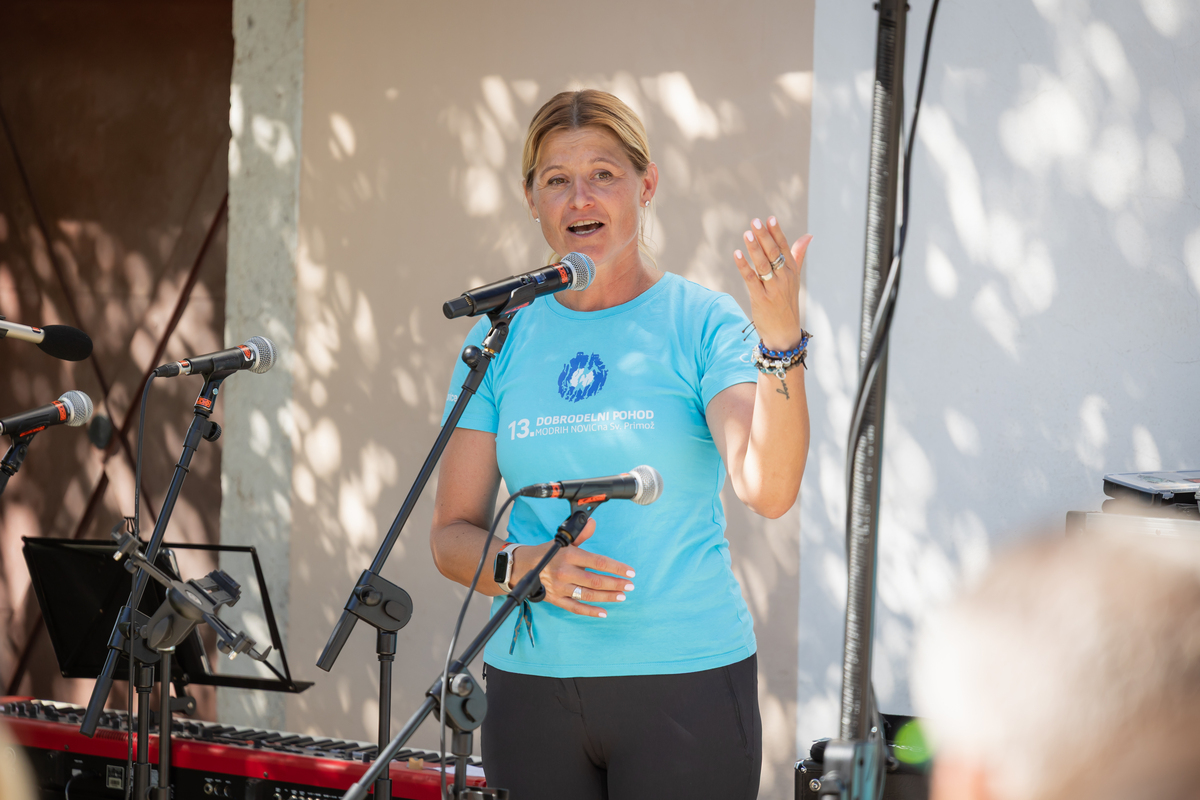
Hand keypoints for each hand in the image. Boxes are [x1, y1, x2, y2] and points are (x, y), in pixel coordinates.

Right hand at [513, 519, 635, 617]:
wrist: (522, 567)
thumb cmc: (548, 553)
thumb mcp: (564, 541)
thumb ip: (581, 534)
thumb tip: (592, 522)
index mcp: (569, 555)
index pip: (599, 562)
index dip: (617, 567)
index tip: (631, 572)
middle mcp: (565, 572)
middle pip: (596, 580)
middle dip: (616, 584)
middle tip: (630, 586)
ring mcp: (560, 587)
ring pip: (588, 595)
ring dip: (607, 597)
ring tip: (622, 596)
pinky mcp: (556, 599)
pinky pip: (575, 608)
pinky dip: (590, 611)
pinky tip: (604, 612)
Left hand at [733, 217, 812, 350]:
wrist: (784, 331)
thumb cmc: (787, 302)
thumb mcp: (795, 278)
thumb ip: (798, 255)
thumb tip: (808, 235)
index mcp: (792, 270)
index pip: (784, 247)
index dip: (776, 232)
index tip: (769, 218)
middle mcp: (784, 277)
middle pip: (773, 253)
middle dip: (764, 236)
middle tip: (755, 221)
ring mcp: (773, 288)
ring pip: (763, 264)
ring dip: (754, 248)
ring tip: (747, 233)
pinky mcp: (761, 298)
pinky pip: (751, 279)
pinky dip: (744, 266)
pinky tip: (737, 254)